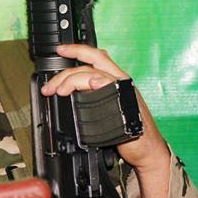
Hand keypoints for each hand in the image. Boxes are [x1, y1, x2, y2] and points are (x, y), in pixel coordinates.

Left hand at [40, 43, 171, 197]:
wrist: (148, 148)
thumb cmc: (130, 129)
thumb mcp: (111, 105)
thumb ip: (95, 94)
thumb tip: (71, 92)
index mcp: (117, 78)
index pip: (96, 56)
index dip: (77, 49)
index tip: (60, 50)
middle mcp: (121, 80)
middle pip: (90, 64)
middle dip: (65, 73)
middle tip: (50, 87)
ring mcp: (123, 91)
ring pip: (94, 74)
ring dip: (73, 80)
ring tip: (59, 91)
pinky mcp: (125, 103)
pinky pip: (111, 88)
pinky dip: (99, 83)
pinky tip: (91, 84)